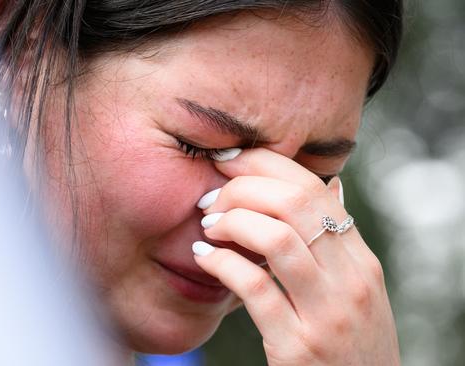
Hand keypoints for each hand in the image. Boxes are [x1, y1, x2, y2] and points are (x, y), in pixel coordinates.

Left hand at [192, 148, 399, 365]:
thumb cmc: (351, 344)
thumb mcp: (358, 290)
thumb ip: (340, 241)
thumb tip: (329, 186)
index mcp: (361, 261)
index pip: (313, 188)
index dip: (263, 164)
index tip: (229, 162)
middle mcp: (350, 282)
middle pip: (293, 203)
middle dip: (242, 189)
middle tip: (212, 199)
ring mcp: (326, 314)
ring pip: (275, 238)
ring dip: (231, 222)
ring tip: (208, 226)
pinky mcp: (297, 346)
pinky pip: (254, 288)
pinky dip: (221, 263)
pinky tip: (203, 258)